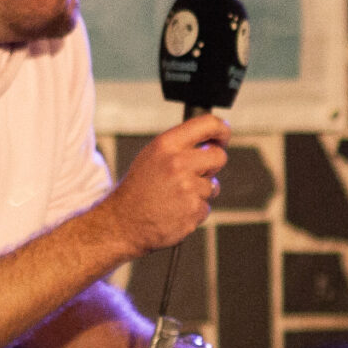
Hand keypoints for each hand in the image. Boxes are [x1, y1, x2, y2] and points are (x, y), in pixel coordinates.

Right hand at [102, 114, 227, 255]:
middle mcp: (177, 163)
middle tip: (198, 172)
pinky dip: (194, 210)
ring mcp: (187, 188)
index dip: (222, 129)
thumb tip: (210, 141)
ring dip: (199, 192)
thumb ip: (179, 146)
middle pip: (218, 156)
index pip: (207, 124)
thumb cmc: (138, 190)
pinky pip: (206, 206)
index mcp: (166, 145)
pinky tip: (175, 210)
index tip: (224, 135)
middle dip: (213, 165)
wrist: (123, 223)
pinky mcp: (192, 210)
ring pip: (213, 185)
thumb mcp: (151, 156)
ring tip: (175, 196)